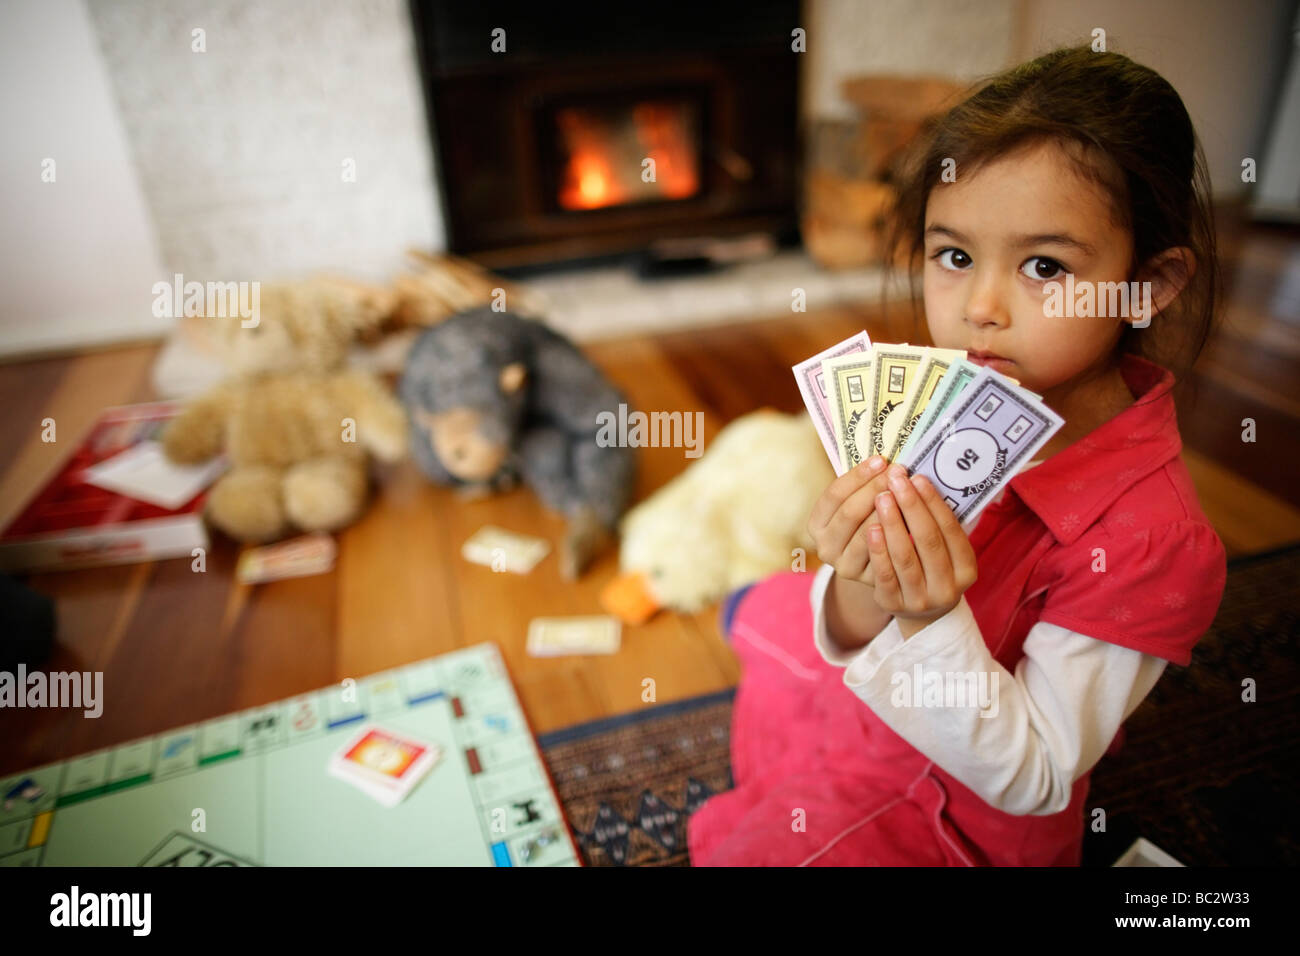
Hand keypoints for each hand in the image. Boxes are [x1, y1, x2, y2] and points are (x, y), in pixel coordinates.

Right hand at [807, 455, 896, 584]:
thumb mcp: (858, 506)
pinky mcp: (866, 579)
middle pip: (850, 512)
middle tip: (899, 472)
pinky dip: (899, 533)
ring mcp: (844, 565)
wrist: (876, 566)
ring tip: (909, 490)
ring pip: (868, 532)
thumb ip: (864, 488)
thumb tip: (887, 462)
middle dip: (876, 488)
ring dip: (890, 509)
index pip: (834, 495)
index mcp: (817, 524)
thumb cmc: (868, 524)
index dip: (857, 476)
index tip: (881, 460)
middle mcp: (825, 547)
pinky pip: (885, 553)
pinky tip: (914, 517)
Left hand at [867, 468, 977, 631]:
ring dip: (892, 524)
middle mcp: (947, 588)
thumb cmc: (931, 566)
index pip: (951, 530)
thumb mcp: (945, 551)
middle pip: (928, 541)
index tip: (917, 478)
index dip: (934, 503)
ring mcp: (920, 600)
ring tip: (881, 497)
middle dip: (911, 507)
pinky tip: (871, 528)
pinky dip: (878, 550)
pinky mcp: (893, 604)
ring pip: (905, 557)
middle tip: (896, 480)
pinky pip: (885, 575)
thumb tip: (920, 481)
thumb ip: (938, 524)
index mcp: (966, 569)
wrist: (920, 610)